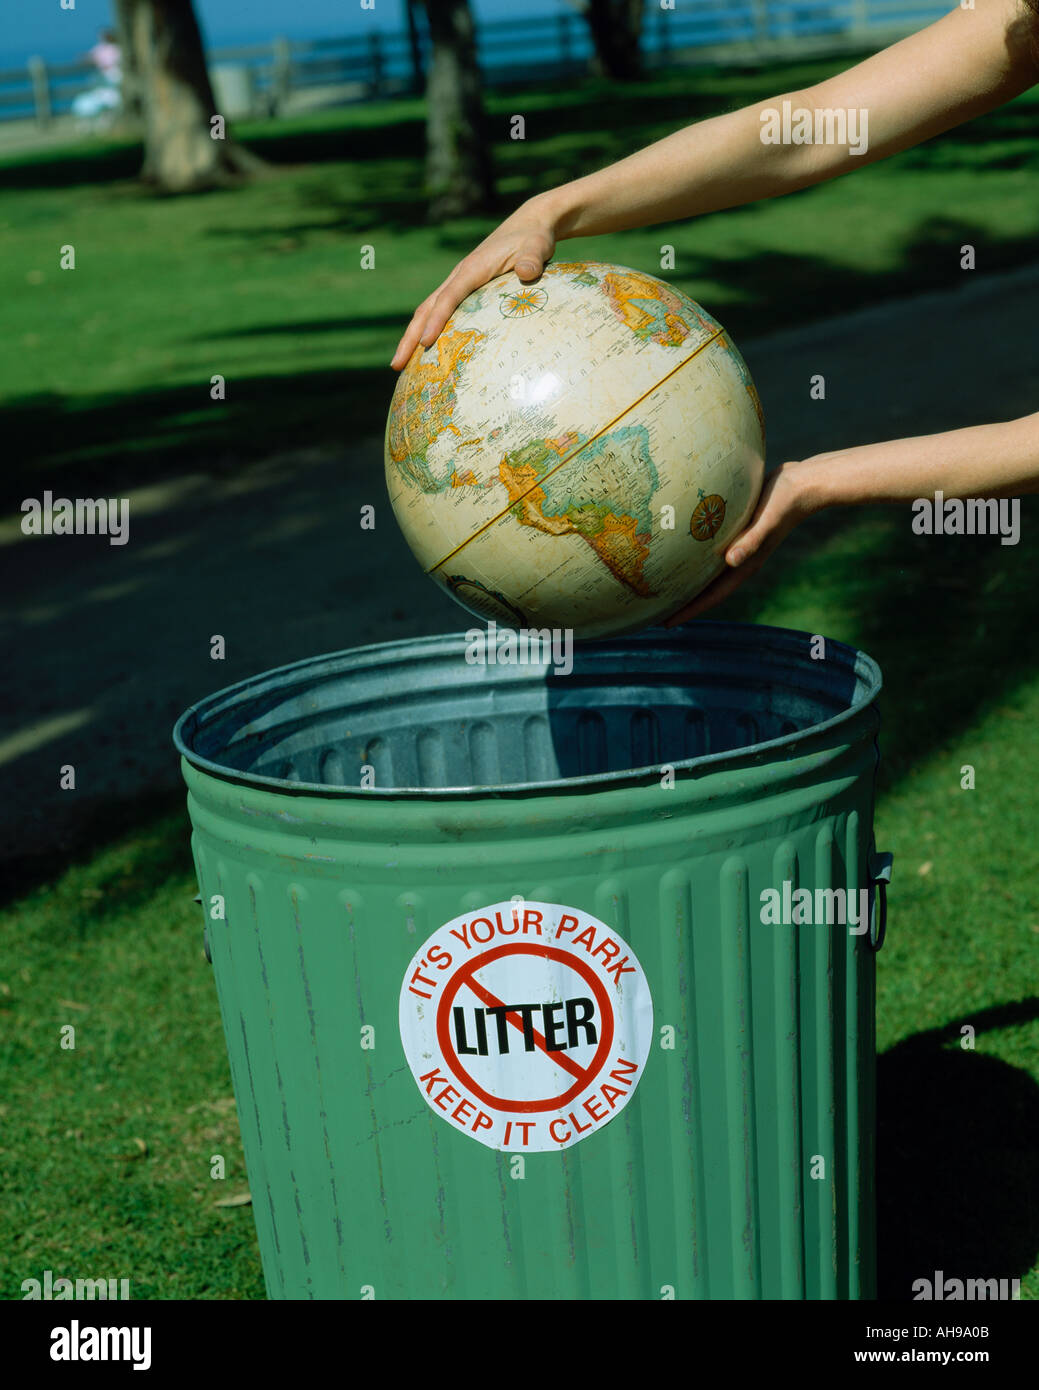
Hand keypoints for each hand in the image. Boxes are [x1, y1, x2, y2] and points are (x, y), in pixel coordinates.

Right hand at [390, 198, 558, 369]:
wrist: (530, 224)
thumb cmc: (534, 237)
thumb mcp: (537, 246)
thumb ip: (532, 259)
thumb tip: (527, 270)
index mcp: (472, 268)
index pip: (448, 298)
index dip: (436, 321)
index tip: (426, 343)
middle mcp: (460, 275)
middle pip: (427, 308)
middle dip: (410, 337)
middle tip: (396, 364)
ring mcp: (460, 282)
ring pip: (429, 310)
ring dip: (413, 336)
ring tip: (401, 364)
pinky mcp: (465, 288)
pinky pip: (441, 310)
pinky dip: (429, 329)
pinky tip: (427, 350)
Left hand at [664, 459, 817, 623]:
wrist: (803, 483)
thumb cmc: (784, 501)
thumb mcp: (767, 520)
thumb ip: (751, 541)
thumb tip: (731, 561)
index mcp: (744, 565)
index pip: (712, 596)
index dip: (689, 611)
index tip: (665, 624)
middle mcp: (739, 561)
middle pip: (705, 589)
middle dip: (681, 601)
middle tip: (653, 609)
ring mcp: (737, 547)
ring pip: (706, 571)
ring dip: (686, 580)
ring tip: (660, 585)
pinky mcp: (736, 531)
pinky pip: (709, 551)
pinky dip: (694, 556)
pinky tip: (677, 551)